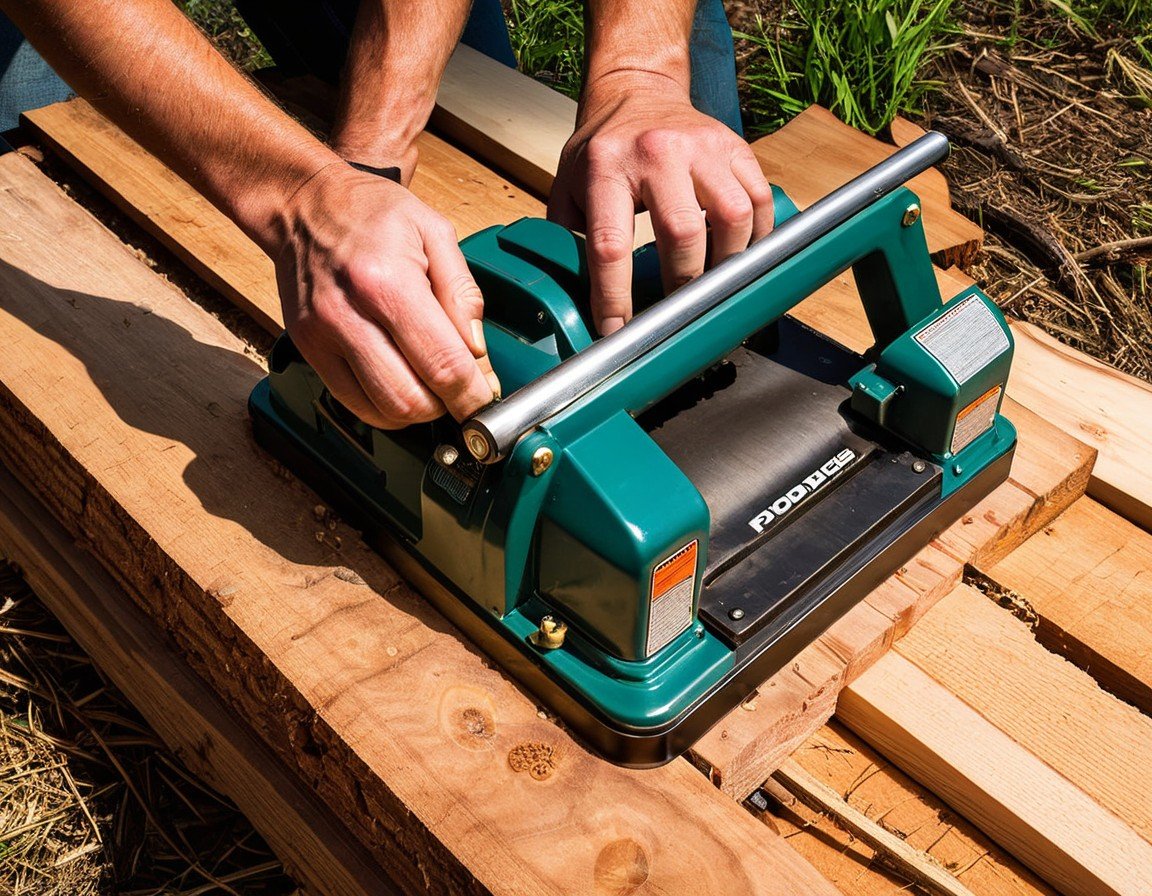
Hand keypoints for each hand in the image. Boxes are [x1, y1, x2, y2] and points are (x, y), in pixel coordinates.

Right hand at [274, 163, 499, 427]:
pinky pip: (353, 404)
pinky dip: (385, 407)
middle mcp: (348, 315)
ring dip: (416, 411)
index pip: (441, 363)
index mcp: (386, 282)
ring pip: (381, 411)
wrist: (305, 204)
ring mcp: (320, 336)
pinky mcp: (307, 350)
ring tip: (430, 386)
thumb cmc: (372, 213)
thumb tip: (478, 352)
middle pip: (409, 399)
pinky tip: (401, 383)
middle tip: (460, 392)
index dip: (471, 395)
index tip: (486, 404)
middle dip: (445, 406)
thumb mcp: (435, 232)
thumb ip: (463, 293)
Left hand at [549, 71, 773, 334]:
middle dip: (681, 285)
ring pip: (732, 218)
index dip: (614, 297)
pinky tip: (738, 254)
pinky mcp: (735, 147)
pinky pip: (759, 200)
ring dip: (726, 264)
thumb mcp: (568, 187)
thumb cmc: (603, 151)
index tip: (617, 333)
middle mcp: (657, 153)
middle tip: (675, 311)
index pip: (610, 245)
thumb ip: (567, 239)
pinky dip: (755, 237)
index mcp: (606, 167)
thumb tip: (569, 300)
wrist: (638, 92)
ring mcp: (703, 147)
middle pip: (682, 234)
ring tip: (712, 284)